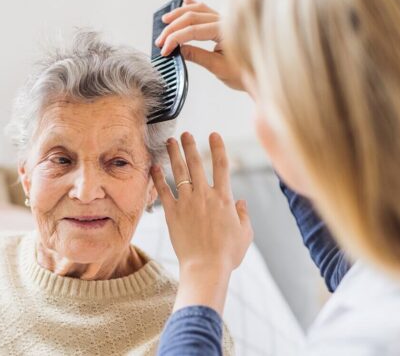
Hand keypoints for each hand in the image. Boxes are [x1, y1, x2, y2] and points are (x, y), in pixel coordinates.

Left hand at [151, 132, 252, 313]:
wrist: (206, 267)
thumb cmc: (227, 254)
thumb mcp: (245, 233)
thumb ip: (244, 215)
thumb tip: (242, 202)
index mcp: (224, 198)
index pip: (222, 165)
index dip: (217, 147)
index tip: (213, 134)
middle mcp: (205, 195)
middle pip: (196, 163)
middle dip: (190, 145)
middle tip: (185, 133)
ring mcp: (187, 202)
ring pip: (179, 172)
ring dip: (174, 154)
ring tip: (169, 141)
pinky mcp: (172, 213)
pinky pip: (163, 190)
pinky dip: (158, 178)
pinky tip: (154, 167)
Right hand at [154, 0, 244, 90]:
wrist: (260, 75)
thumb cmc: (245, 72)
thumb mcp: (218, 67)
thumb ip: (198, 56)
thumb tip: (178, 50)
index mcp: (225, 32)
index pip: (193, 30)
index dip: (175, 39)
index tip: (164, 50)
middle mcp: (225, 22)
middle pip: (192, 17)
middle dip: (172, 28)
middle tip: (160, 41)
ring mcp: (224, 20)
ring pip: (198, 10)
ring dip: (179, 14)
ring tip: (165, 21)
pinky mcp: (223, 23)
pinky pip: (207, 9)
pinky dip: (194, 5)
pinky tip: (185, 1)